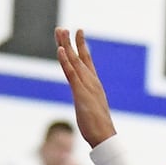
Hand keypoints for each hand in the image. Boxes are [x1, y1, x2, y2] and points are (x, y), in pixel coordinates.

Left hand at [54, 27, 116, 146]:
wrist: (105, 136)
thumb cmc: (98, 127)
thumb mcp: (91, 110)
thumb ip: (89, 103)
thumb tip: (88, 104)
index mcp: (94, 85)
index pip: (87, 61)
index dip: (82, 46)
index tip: (78, 32)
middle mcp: (91, 81)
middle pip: (79, 57)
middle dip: (70, 42)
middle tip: (62, 28)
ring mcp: (86, 86)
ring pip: (74, 61)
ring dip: (66, 45)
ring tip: (60, 31)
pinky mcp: (80, 92)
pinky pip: (71, 73)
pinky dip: (65, 60)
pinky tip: (60, 50)